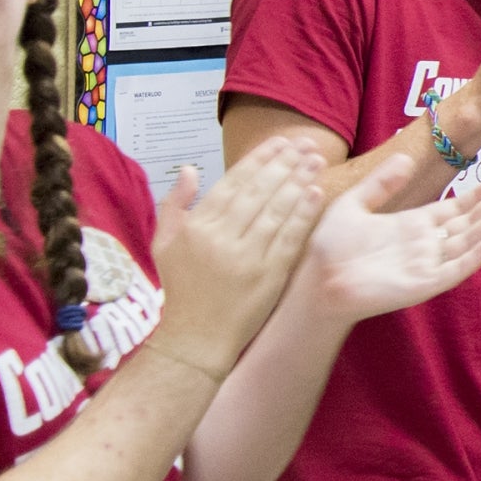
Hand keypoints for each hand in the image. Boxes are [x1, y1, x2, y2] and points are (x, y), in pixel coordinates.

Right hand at [150, 137, 327, 375]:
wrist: (196, 337)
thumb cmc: (182, 288)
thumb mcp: (164, 245)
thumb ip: (174, 204)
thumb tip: (190, 169)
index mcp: (198, 227)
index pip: (233, 182)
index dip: (259, 159)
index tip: (279, 142)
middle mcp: (222, 238)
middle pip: (260, 191)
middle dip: (285, 163)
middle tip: (306, 144)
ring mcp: (248, 257)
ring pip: (277, 210)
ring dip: (299, 181)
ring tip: (316, 162)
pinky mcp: (269, 276)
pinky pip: (290, 238)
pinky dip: (304, 214)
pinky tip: (316, 194)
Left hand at [291, 154, 480, 323]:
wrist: (316, 281)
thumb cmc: (330, 247)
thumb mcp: (353, 204)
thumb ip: (380, 183)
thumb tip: (405, 158)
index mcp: (412, 225)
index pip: (453, 209)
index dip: (476, 197)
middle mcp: (425, 245)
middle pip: (466, 225)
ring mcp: (426, 265)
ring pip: (466, 244)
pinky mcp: (423, 284)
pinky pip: (454, 270)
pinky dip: (474, 258)